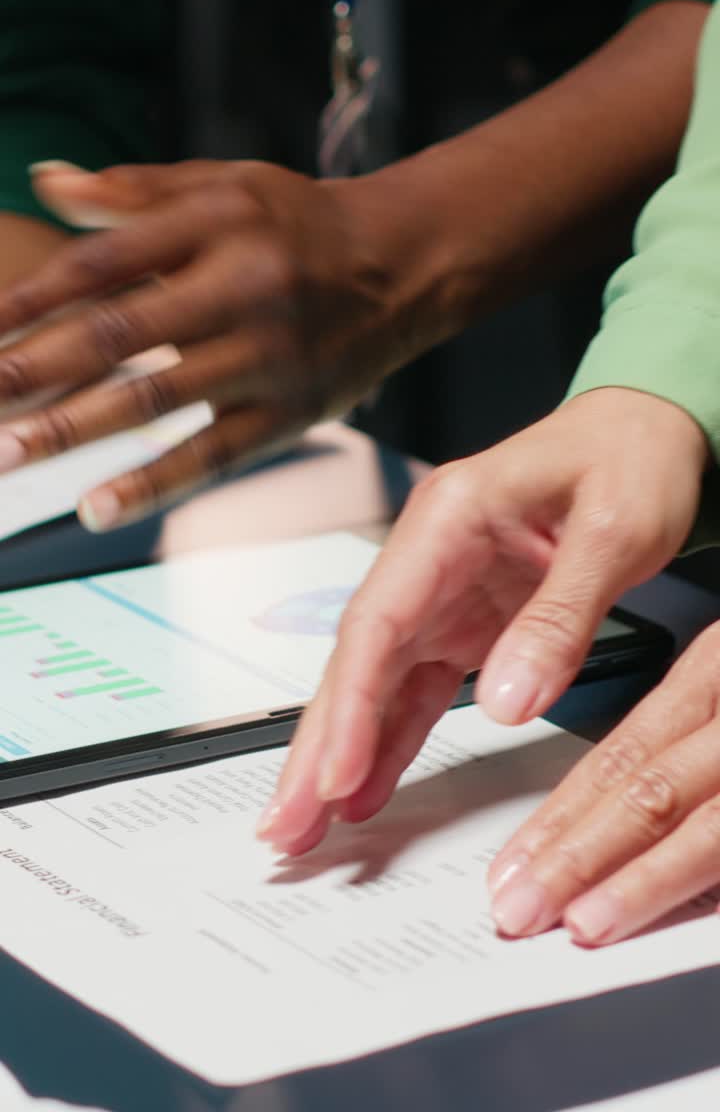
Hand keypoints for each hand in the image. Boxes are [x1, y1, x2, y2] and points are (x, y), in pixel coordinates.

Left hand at [0, 158, 443, 529]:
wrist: (403, 265)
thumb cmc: (299, 223)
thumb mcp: (223, 185)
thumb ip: (133, 191)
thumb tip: (48, 181)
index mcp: (213, 223)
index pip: (102, 265)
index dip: (30, 300)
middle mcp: (240, 286)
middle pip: (118, 333)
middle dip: (34, 372)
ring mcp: (266, 356)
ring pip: (156, 399)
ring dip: (72, 430)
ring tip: (7, 456)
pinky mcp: (290, 412)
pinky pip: (214, 455)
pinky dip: (154, 483)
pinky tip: (97, 506)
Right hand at [256, 388, 706, 855]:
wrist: (644, 431)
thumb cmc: (627, 458)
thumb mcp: (614, 531)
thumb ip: (560, 618)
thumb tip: (508, 702)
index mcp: (449, 517)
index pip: (378, 620)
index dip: (351, 703)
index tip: (334, 773)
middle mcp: (430, 556)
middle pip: (357, 659)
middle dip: (316, 745)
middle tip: (283, 824)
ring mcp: (442, 592)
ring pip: (375, 683)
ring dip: (340, 753)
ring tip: (304, 825)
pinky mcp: (465, 621)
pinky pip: (418, 689)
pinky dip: (392, 740)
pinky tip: (365, 788)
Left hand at [487, 619, 719, 942]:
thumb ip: (680, 738)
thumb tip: (598, 813)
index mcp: (713, 669)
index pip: (620, 750)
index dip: (560, 816)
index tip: (510, 864)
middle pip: (646, 789)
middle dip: (574, 857)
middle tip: (516, 909)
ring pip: (701, 822)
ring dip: (633, 880)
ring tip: (576, 922)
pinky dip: (695, 882)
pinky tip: (660, 919)